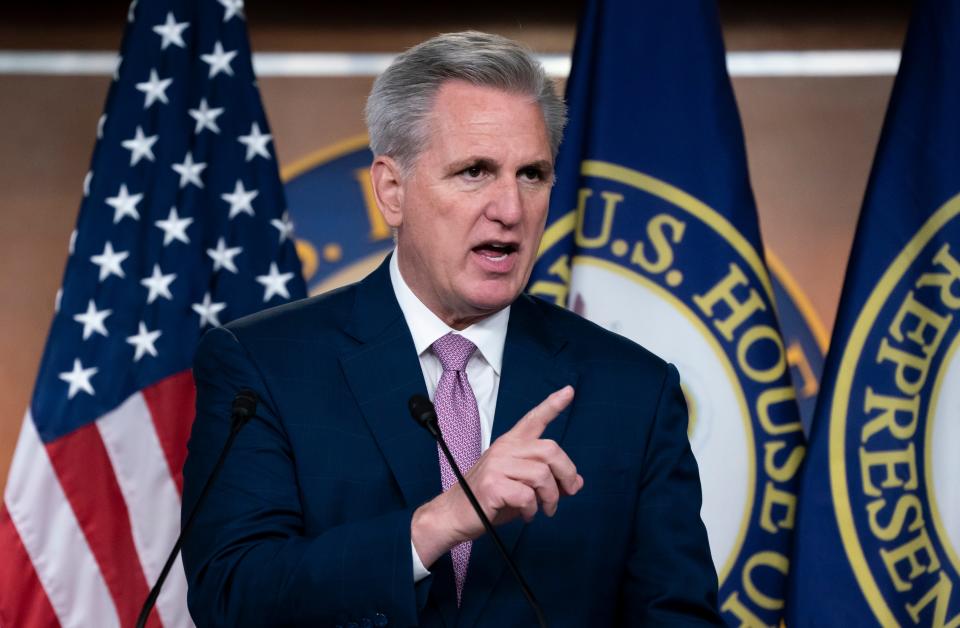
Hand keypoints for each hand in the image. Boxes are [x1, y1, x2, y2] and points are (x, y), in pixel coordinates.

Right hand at [411, 385, 583, 566]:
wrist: (453, 516)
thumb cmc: (487, 500)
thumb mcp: (521, 487)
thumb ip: (547, 481)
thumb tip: (576, 483)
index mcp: (510, 444)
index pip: (534, 419)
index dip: (553, 405)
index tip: (569, 391)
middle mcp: (504, 449)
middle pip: (550, 450)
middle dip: (567, 473)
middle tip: (567, 492)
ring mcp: (497, 465)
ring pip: (542, 475)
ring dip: (550, 498)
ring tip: (545, 509)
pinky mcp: (493, 485)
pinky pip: (528, 496)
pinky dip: (533, 510)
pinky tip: (526, 515)